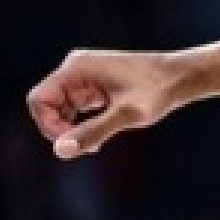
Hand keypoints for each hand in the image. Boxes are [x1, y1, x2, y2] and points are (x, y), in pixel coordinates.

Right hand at [25, 48, 186, 159]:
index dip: (47, 126)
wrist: (181, 77)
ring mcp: (83, 76)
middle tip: (89, 147)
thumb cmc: (158, 91)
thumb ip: (93, 131)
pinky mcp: (92, 86)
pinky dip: (80, 125)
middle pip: (46, 106)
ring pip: (59, 110)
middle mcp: (75, 68)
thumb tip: (61, 151)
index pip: (38, 100)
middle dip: (60, 131)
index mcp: (76, 68)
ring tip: (96, 144)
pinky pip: (73, 109)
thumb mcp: (127, 115)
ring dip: (71, 130)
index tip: (74, 142)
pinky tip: (99, 138)